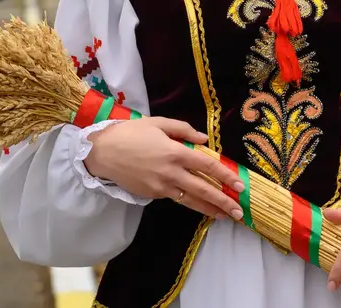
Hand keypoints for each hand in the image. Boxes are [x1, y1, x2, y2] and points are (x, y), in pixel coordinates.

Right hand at [84, 117, 244, 220]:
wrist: (101, 152)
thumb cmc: (131, 133)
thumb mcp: (159, 123)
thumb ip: (184, 130)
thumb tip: (204, 140)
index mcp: (175, 152)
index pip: (207, 166)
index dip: (225, 176)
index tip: (239, 185)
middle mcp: (171, 172)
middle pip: (203, 189)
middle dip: (223, 201)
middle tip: (239, 211)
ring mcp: (161, 186)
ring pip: (190, 200)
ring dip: (209, 209)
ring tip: (225, 216)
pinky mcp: (151, 194)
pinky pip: (175, 198)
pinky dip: (189, 203)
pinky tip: (200, 206)